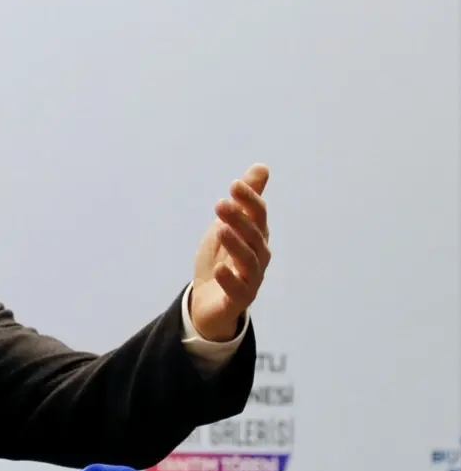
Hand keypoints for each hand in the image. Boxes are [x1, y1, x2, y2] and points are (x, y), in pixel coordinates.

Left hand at [189, 164, 270, 340]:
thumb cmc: (221, 261)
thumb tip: (262, 167)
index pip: (258, 215)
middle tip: (221, 203)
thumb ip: (245, 201)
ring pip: (248, 261)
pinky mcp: (238, 300)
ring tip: (221, 229)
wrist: (208, 303)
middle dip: (240, 219)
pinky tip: (220, 268)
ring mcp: (250, 280)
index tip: (233, 185)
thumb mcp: (227, 227)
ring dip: (236, 244)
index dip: (249, 200)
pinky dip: (230, 279)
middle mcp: (258, 258)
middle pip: (253, 236)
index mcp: (256, 238)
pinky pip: (238, 290)